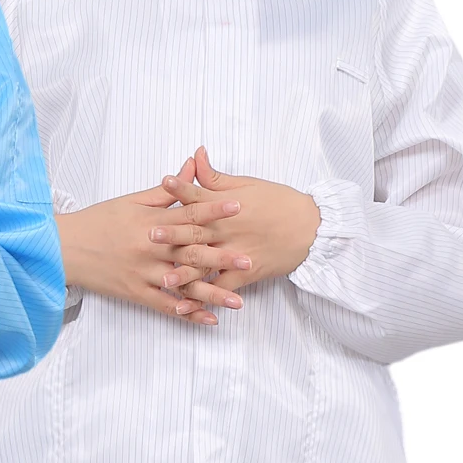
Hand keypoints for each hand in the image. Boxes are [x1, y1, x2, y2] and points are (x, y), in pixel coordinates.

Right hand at [57, 185, 249, 323]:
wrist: (62, 248)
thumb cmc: (97, 221)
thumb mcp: (130, 201)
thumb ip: (165, 190)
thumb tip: (191, 167)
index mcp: (149, 222)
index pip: (187, 214)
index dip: (213, 210)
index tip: (238, 207)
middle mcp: (148, 249)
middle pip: (191, 252)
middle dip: (221, 258)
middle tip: (248, 261)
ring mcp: (143, 273)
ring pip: (183, 285)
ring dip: (212, 293)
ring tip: (238, 300)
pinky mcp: (135, 293)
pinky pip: (165, 305)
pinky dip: (186, 313)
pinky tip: (208, 318)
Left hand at [161, 149, 319, 290]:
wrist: (312, 229)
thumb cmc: (279, 203)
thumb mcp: (248, 185)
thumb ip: (216, 177)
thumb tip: (196, 154)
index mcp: (227, 206)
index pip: (201, 195)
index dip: (182, 188)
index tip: (164, 181)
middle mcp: (228, 230)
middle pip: (197, 232)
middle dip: (173, 234)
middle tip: (150, 235)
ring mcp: (235, 254)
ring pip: (205, 264)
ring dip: (183, 272)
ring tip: (163, 280)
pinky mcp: (243, 275)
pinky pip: (219, 289)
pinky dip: (202, 299)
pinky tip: (183, 307)